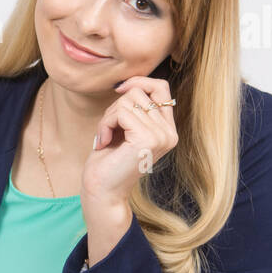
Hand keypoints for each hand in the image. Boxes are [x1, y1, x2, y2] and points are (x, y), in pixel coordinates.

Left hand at [82, 75, 178, 209]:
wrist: (102, 191)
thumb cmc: (108, 160)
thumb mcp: (124, 128)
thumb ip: (133, 108)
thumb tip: (128, 83)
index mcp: (167, 130)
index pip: (161, 88)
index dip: (139, 81)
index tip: (118, 90)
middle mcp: (169, 133)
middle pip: (138, 93)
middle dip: (114, 108)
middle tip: (107, 132)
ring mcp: (161, 136)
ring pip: (128, 101)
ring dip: (108, 117)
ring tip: (106, 138)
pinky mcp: (148, 139)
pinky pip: (121, 112)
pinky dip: (106, 123)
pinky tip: (104, 142)